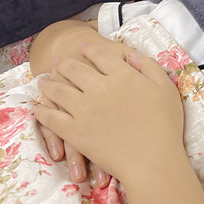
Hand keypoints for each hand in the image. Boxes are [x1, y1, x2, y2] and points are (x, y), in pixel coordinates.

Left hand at [32, 43, 186, 185]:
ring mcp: (84, 109)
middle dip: (64, 63)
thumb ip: (149, 66)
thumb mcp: (165, 87)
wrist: (152, 159)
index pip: (100, 55)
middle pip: (75, 69)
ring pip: (59, 90)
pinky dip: (43, 111)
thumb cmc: (164, 124)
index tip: (81, 44)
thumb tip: (132, 55)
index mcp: (122, 75)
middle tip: (57, 60)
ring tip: (43, 81)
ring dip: (49, 83)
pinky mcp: (75, 132)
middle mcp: (99, 87)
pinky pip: (52, 118)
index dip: (89, 48)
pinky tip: (38, 108)